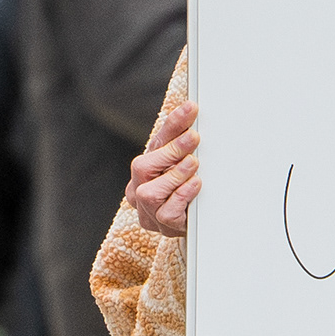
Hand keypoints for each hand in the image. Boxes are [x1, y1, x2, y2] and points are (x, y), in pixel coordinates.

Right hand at [125, 98, 201, 236]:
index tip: (190, 109)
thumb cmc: (186, 188)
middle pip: (143, 167)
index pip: (156, 142)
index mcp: (144, 167)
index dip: (173, 124)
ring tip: (193, 164)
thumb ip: (183, 138)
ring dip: (174, 176)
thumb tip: (191, 109)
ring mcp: (148, 210)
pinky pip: (166, 213)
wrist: (192, 221)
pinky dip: (181, 197)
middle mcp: (140, 188)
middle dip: (170, 151)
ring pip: (150, 193)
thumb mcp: (185, 160)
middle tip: (193, 138)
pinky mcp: (162, 226)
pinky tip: (195, 184)